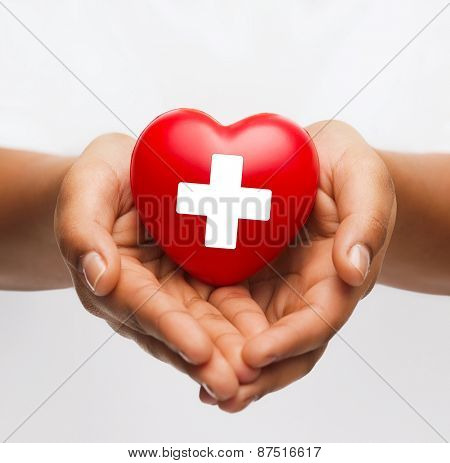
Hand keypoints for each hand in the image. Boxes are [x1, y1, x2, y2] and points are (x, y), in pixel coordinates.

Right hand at [54, 133, 269, 400]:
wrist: (129, 174)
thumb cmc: (104, 179)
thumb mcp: (87, 187)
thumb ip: (83, 229)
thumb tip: (98, 276)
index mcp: (113, 276)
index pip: (141, 306)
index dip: (170, 328)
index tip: (199, 350)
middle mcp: (143, 294)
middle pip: (175, 329)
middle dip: (205, 358)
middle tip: (236, 383)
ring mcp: (172, 291)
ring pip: (201, 327)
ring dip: (227, 353)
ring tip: (256, 375)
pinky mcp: (197, 282)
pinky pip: (221, 306)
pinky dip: (241, 327)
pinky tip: (267, 342)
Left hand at [200, 120, 396, 411]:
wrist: (318, 160)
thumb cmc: (346, 168)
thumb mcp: (363, 180)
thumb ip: (366, 221)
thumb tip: (354, 270)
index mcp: (336, 276)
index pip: (318, 320)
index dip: (289, 342)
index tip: (255, 356)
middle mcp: (305, 292)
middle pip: (285, 346)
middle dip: (257, 374)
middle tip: (221, 394)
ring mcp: (275, 288)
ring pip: (255, 337)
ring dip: (231, 365)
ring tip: (201, 386)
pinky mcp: (247, 275)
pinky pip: (230, 310)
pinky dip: (213, 333)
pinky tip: (187, 345)